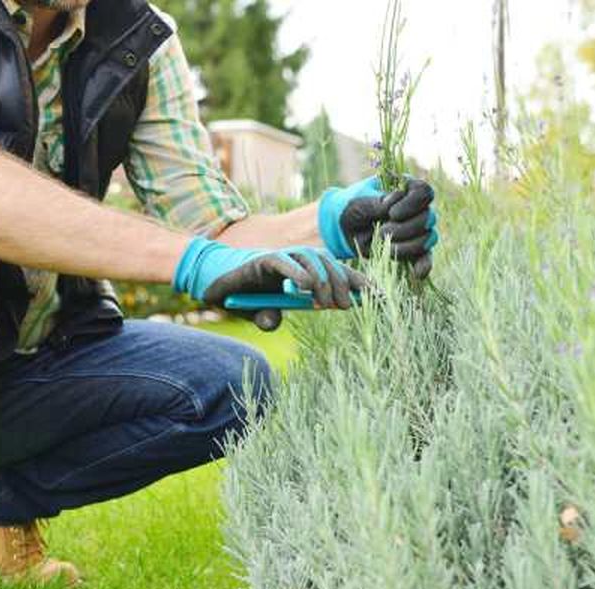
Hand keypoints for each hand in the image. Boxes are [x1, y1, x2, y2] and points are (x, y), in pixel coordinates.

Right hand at [172, 238, 365, 329]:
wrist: (212, 285)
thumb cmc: (242, 299)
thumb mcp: (262, 314)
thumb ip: (271, 318)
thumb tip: (274, 323)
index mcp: (306, 274)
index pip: (340, 274)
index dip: (361, 284)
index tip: (382, 299)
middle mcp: (297, 262)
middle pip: (331, 264)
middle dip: (342, 286)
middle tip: (344, 308)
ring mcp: (281, 258)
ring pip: (313, 260)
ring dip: (323, 280)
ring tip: (324, 303)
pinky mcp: (263, 259)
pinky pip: (284, 263)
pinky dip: (296, 273)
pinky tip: (304, 288)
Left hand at [318, 176, 439, 278]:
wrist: (345, 229)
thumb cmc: (353, 208)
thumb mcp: (360, 203)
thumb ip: (376, 203)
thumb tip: (394, 203)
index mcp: (406, 188)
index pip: (424, 191)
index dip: (412, 204)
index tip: (392, 213)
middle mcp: (417, 208)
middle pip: (428, 217)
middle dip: (405, 229)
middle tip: (382, 232)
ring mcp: (417, 229)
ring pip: (428, 237)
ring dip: (407, 246)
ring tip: (385, 247)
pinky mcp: (413, 249)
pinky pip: (425, 257)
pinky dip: (424, 265)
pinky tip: (417, 274)